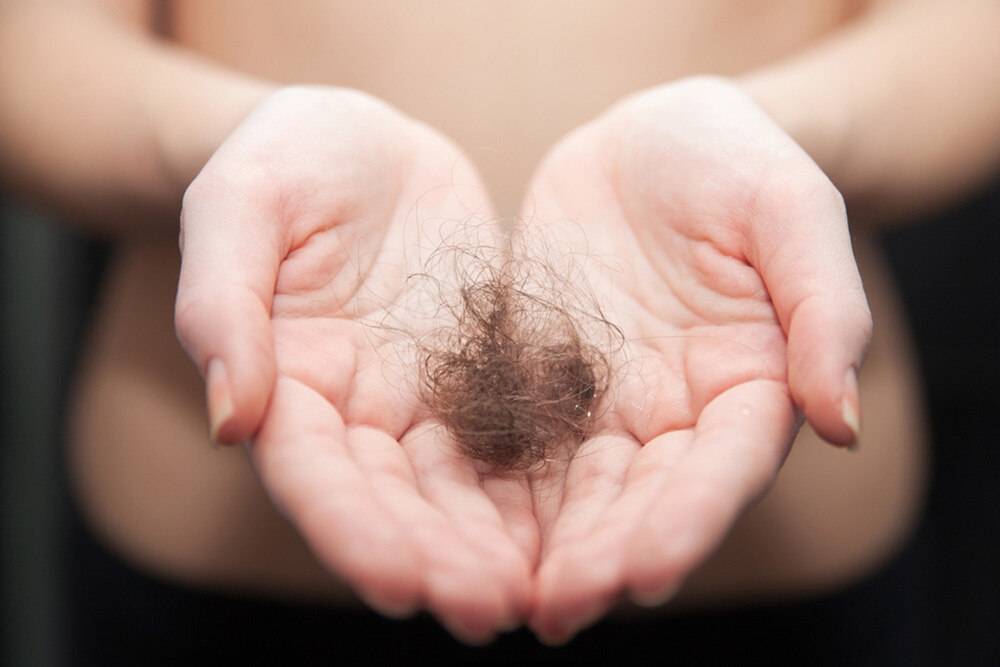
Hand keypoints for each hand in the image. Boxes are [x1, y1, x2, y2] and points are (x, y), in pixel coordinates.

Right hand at [174, 86, 532, 641]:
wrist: (361, 142)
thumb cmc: (283, 161)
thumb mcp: (241, 208)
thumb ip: (224, 306)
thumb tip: (232, 418)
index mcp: (286, 380)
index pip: (312, 473)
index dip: (352, 531)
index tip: (398, 586)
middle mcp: (355, 410)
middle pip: (394, 502)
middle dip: (438, 560)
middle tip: (490, 612)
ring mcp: (421, 399)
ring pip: (458, 489)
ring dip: (494, 546)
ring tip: (542, 597)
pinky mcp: (481, 375)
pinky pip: (514, 439)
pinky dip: (540, 487)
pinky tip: (582, 527)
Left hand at [518, 76, 871, 641]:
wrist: (654, 140)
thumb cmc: (738, 163)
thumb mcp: (791, 210)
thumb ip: (824, 308)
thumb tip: (841, 420)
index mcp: (747, 384)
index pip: (723, 467)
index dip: (688, 521)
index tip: (644, 573)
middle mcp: (675, 412)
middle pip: (642, 499)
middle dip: (602, 556)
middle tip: (558, 610)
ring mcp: (605, 401)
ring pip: (575, 491)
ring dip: (543, 547)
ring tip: (501, 599)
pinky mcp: (542, 380)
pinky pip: (515, 441)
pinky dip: (490, 489)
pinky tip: (453, 527)